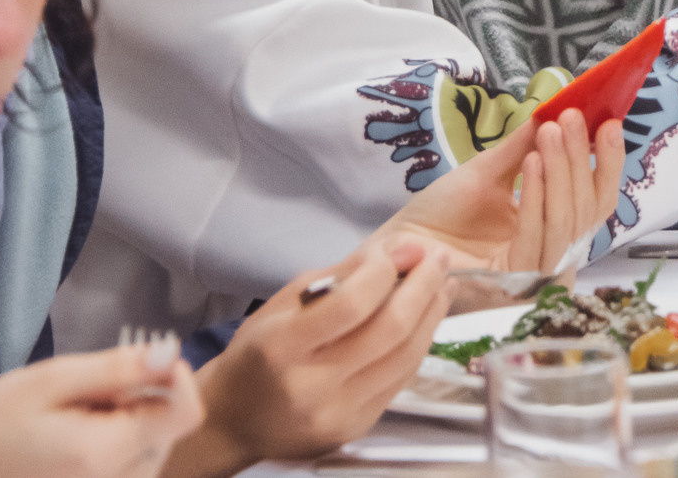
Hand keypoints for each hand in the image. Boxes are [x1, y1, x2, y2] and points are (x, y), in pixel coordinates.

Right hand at [0, 342, 201, 477]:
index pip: (188, 410)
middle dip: (139, 401)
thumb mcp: (50, 381)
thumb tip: (172, 353)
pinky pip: (130, 468)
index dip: (173, 377)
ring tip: (73, 422)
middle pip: (169, 427)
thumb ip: (117, 368)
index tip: (137, 363)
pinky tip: (73, 443)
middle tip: (85, 398)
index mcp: (110, 452)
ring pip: (152, 446)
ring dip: (126, 424)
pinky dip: (113, 447)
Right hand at [163, 237, 452, 476]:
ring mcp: (336, 413)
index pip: (351, 304)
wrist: (235, 420)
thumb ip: (341, 275)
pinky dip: (419, 345)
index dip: (385, 271)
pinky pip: (401, 380)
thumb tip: (399, 250)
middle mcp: (310, 386)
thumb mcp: (284, 304)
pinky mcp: (356, 428)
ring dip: (432, 314)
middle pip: (389, 330)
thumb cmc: (258, 353)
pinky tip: (426, 320)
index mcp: (282, 347)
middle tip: (438, 257)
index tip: (405, 248)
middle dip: (424, 286)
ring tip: (442, 284)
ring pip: (405, 357)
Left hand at [379, 110, 623, 273]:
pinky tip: (531, 164)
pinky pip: (536, 239)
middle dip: (581, 159)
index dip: (605, 163)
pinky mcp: (513, 286)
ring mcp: (534, 274)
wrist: (398, 244)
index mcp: (552, 229)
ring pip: (566, 222)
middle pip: (586, 210)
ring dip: (562, 171)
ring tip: (550, 131)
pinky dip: (536, 198)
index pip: (593, 199)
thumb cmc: (439, 216)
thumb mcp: (490, 171)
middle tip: (571, 118)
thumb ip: (526, 147)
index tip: (609, 122)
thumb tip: (559, 109)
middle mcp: (551, 254)